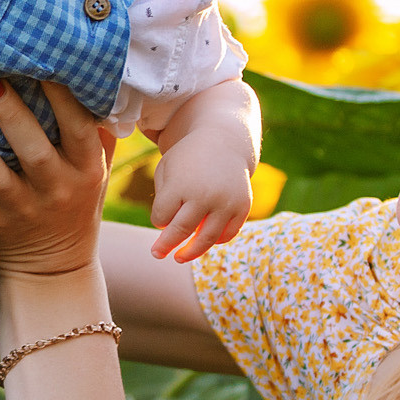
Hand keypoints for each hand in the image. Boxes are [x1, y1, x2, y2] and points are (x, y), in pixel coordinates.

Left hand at [0, 79, 114, 277]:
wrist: (57, 269)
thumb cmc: (75, 199)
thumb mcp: (95, 167)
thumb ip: (95, 127)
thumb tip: (89, 70)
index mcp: (85, 167)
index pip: (79, 125)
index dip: (63, 94)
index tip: (42, 59)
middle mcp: (56, 188)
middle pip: (34, 149)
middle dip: (12, 114)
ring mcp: (21, 208)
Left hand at [147, 145, 253, 263]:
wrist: (223, 141)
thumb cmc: (188, 159)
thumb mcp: (166, 170)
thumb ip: (162, 201)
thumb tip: (167, 233)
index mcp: (181, 185)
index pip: (161, 217)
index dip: (158, 220)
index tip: (160, 217)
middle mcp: (204, 195)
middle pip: (180, 231)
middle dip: (166, 246)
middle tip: (156, 254)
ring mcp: (225, 203)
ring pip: (206, 239)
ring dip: (190, 252)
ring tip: (179, 258)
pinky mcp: (242, 207)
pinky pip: (227, 234)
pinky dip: (215, 241)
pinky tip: (204, 240)